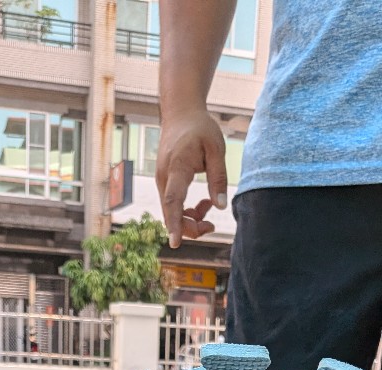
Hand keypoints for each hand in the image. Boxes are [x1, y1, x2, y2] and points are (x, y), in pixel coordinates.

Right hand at [156, 111, 227, 248]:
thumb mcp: (216, 148)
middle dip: (190, 227)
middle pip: (171, 213)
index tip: (175, 243)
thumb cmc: (200, 128)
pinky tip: (203, 203)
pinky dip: (186, 211)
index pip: (173, 200)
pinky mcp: (164, 183)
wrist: (181, 113)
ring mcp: (161, 180)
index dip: (175, 223)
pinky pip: (172, 205)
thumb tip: (220, 206)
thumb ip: (218, 177)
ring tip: (209, 207)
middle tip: (211, 225)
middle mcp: (163, 177)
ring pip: (171, 211)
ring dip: (190, 219)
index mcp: (177, 167)